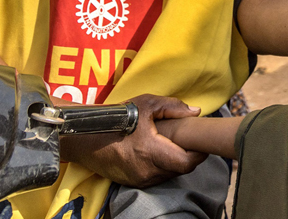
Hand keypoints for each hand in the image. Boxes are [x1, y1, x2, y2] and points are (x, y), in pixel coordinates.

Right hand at [60, 94, 205, 187]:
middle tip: (190, 142)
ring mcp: (140, 179)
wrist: (87, 138)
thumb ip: (173, 107)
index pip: (186, 162)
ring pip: (170, 175)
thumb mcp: (146, 104)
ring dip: (176, 163)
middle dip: (189, 157)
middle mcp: (146, 170)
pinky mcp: (133, 182)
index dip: (198, 154)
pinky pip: (157, 178)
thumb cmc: (117, 118)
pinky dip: (164, 167)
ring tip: (175, 146)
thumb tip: (195, 112)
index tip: (201, 142)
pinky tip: (161, 154)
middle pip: (181, 169)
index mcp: (151, 151)